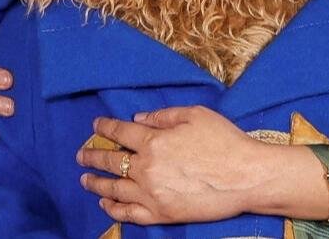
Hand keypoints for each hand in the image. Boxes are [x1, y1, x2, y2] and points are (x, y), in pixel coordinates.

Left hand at [76, 106, 328, 226]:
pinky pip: (130, 214)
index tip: (96, 125)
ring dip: (96, 184)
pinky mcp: (163, 214)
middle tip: (82, 155)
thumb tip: (139, 119)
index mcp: (154, 141)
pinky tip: (107, 204)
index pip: (120, 133)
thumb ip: (163, 116)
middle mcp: (148, 168)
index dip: (105, 127)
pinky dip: (115, 209)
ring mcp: (153, 194)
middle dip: (93, 157)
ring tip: (85, 180)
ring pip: (115, 189)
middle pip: (112, 162)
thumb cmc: (225, 141)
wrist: (246, 177)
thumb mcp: (195, 115)